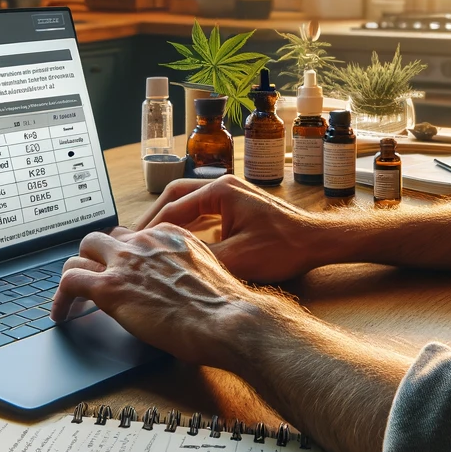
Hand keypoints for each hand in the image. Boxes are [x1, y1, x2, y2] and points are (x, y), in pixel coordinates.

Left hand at [52, 226, 281, 370]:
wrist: (228, 319)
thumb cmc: (225, 305)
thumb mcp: (206, 271)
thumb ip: (185, 267)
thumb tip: (176, 283)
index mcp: (169, 234)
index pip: (132, 236)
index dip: (122, 256)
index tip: (121, 270)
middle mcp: (145, 240)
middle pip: (102, 239)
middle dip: (94, 258)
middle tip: (93, 279)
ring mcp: (125, 261)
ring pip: (81, 254)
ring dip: (75, 274)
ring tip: (71, 296)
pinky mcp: (109, 286)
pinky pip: (70, 282)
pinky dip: (60, 298)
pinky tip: (60, 314)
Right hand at [140, 175, 338, 282]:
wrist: (317, 242)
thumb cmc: (284, 247)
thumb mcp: (237, 259)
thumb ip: (199, 259)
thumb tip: (166, 265)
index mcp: (220, 190)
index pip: (173, 205)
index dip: (150, 227)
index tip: (133, 244)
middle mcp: (223, 186)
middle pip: (176, 197)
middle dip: (154, 218)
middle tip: (134, 240)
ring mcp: (231, 195)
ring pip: (189, 205)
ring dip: (170, 222)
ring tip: (150, 243)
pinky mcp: (238, 208)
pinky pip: (203, 213)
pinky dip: (187, 226)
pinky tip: (178, 244)